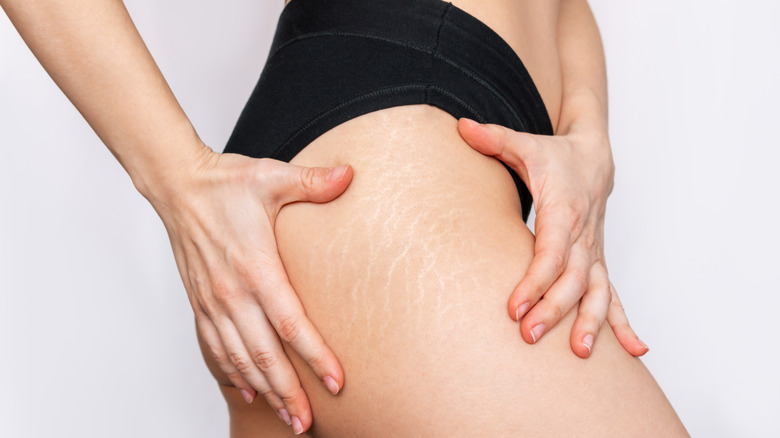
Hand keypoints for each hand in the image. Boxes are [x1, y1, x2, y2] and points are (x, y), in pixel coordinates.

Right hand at [141, 144, 352, 433]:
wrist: (177, 186)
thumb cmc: (226, 183)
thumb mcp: (273, 176)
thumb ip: (312, 182)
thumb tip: (350, 174)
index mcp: (256, 267)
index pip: (290, 323)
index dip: (314, 356)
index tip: (335, 382)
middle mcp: (232, 292)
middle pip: (264, 354)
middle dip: (288, 392)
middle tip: (307, 422)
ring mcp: (213, 301)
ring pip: (239, 358)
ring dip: (263, 391)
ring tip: (285, 416)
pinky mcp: (200, 303)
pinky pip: (214, 348)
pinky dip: (230, 374)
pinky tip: (246, 392)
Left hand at [457, 118, 647, 357]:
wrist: (594, 156)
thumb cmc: (556, 155)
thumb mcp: (525, 144)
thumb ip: (493, 139)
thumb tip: (461, 126)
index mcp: (565, 209)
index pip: (551, 251)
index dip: (535, 280)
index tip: (514, 306)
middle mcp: (584, 235)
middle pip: (572, 278)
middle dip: (553, 309)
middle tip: (528, 336)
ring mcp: (594, 251)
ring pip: (598, 291)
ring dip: (591, 322)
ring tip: (579, 353)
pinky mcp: (597, 261)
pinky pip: (613, 295)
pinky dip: (624, 322)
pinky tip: (634, 350)